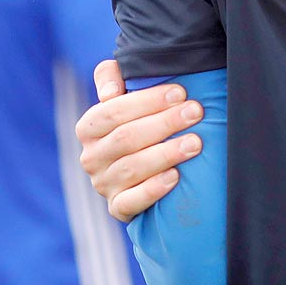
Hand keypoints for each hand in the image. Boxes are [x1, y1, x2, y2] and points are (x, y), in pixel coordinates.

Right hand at [75, 60, 201, 222]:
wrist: (142, 171)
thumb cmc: (139, 121)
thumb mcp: (124, 95)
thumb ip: (112, 76)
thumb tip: (110, 92)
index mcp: (89, 128)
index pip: (112, 111)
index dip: (147, 101)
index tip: (180, 92)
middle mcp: (91, 157)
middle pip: (126, 138)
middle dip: (164, 123)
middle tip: (196, 112)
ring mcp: (103, 184)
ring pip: (131, 168)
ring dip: (165, 153)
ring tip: (195, 143)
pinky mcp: (118, 208)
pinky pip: (131, 202)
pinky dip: (153, 189)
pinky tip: (175, 177)